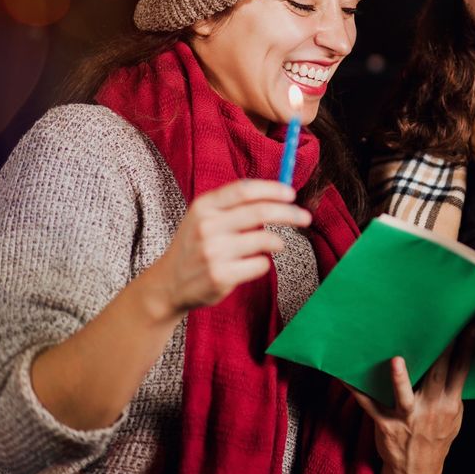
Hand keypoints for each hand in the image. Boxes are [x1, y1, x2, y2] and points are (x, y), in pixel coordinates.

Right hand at [152, 179, 304, 316]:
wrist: (168, 283)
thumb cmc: (196, 244)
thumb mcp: (204, 216)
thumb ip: (235, 203)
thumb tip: (281, 191)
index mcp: (204, 206)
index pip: (245, 190)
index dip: (273, 190)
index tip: (292, 194)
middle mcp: (206, 227)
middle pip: (261, 212)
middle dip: (290, 214)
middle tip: (306, 218)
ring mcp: (212, 253)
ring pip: (265, 239)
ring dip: (277, 242)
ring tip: (274, 244)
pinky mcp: (220, 276)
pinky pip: (260, 264)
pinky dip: (263, 263)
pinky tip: (251, 264)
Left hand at [351, 328, 474, 473]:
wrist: (417, 472)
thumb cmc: (435, 437)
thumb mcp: (452, 417)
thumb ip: (451, 391)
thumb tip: (452, 360)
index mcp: (449, 404)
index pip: (461, 371)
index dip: (467, 348)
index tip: (471, 326)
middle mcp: (430, 410)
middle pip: (436, 375)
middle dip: (440, 351)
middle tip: (439, 327)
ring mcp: (407, 418)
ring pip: (403, 396)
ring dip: (400, 379)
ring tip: (396, 360)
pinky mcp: (386, 425)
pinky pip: (369, 405)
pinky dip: (357, 391)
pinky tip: (345, 376)